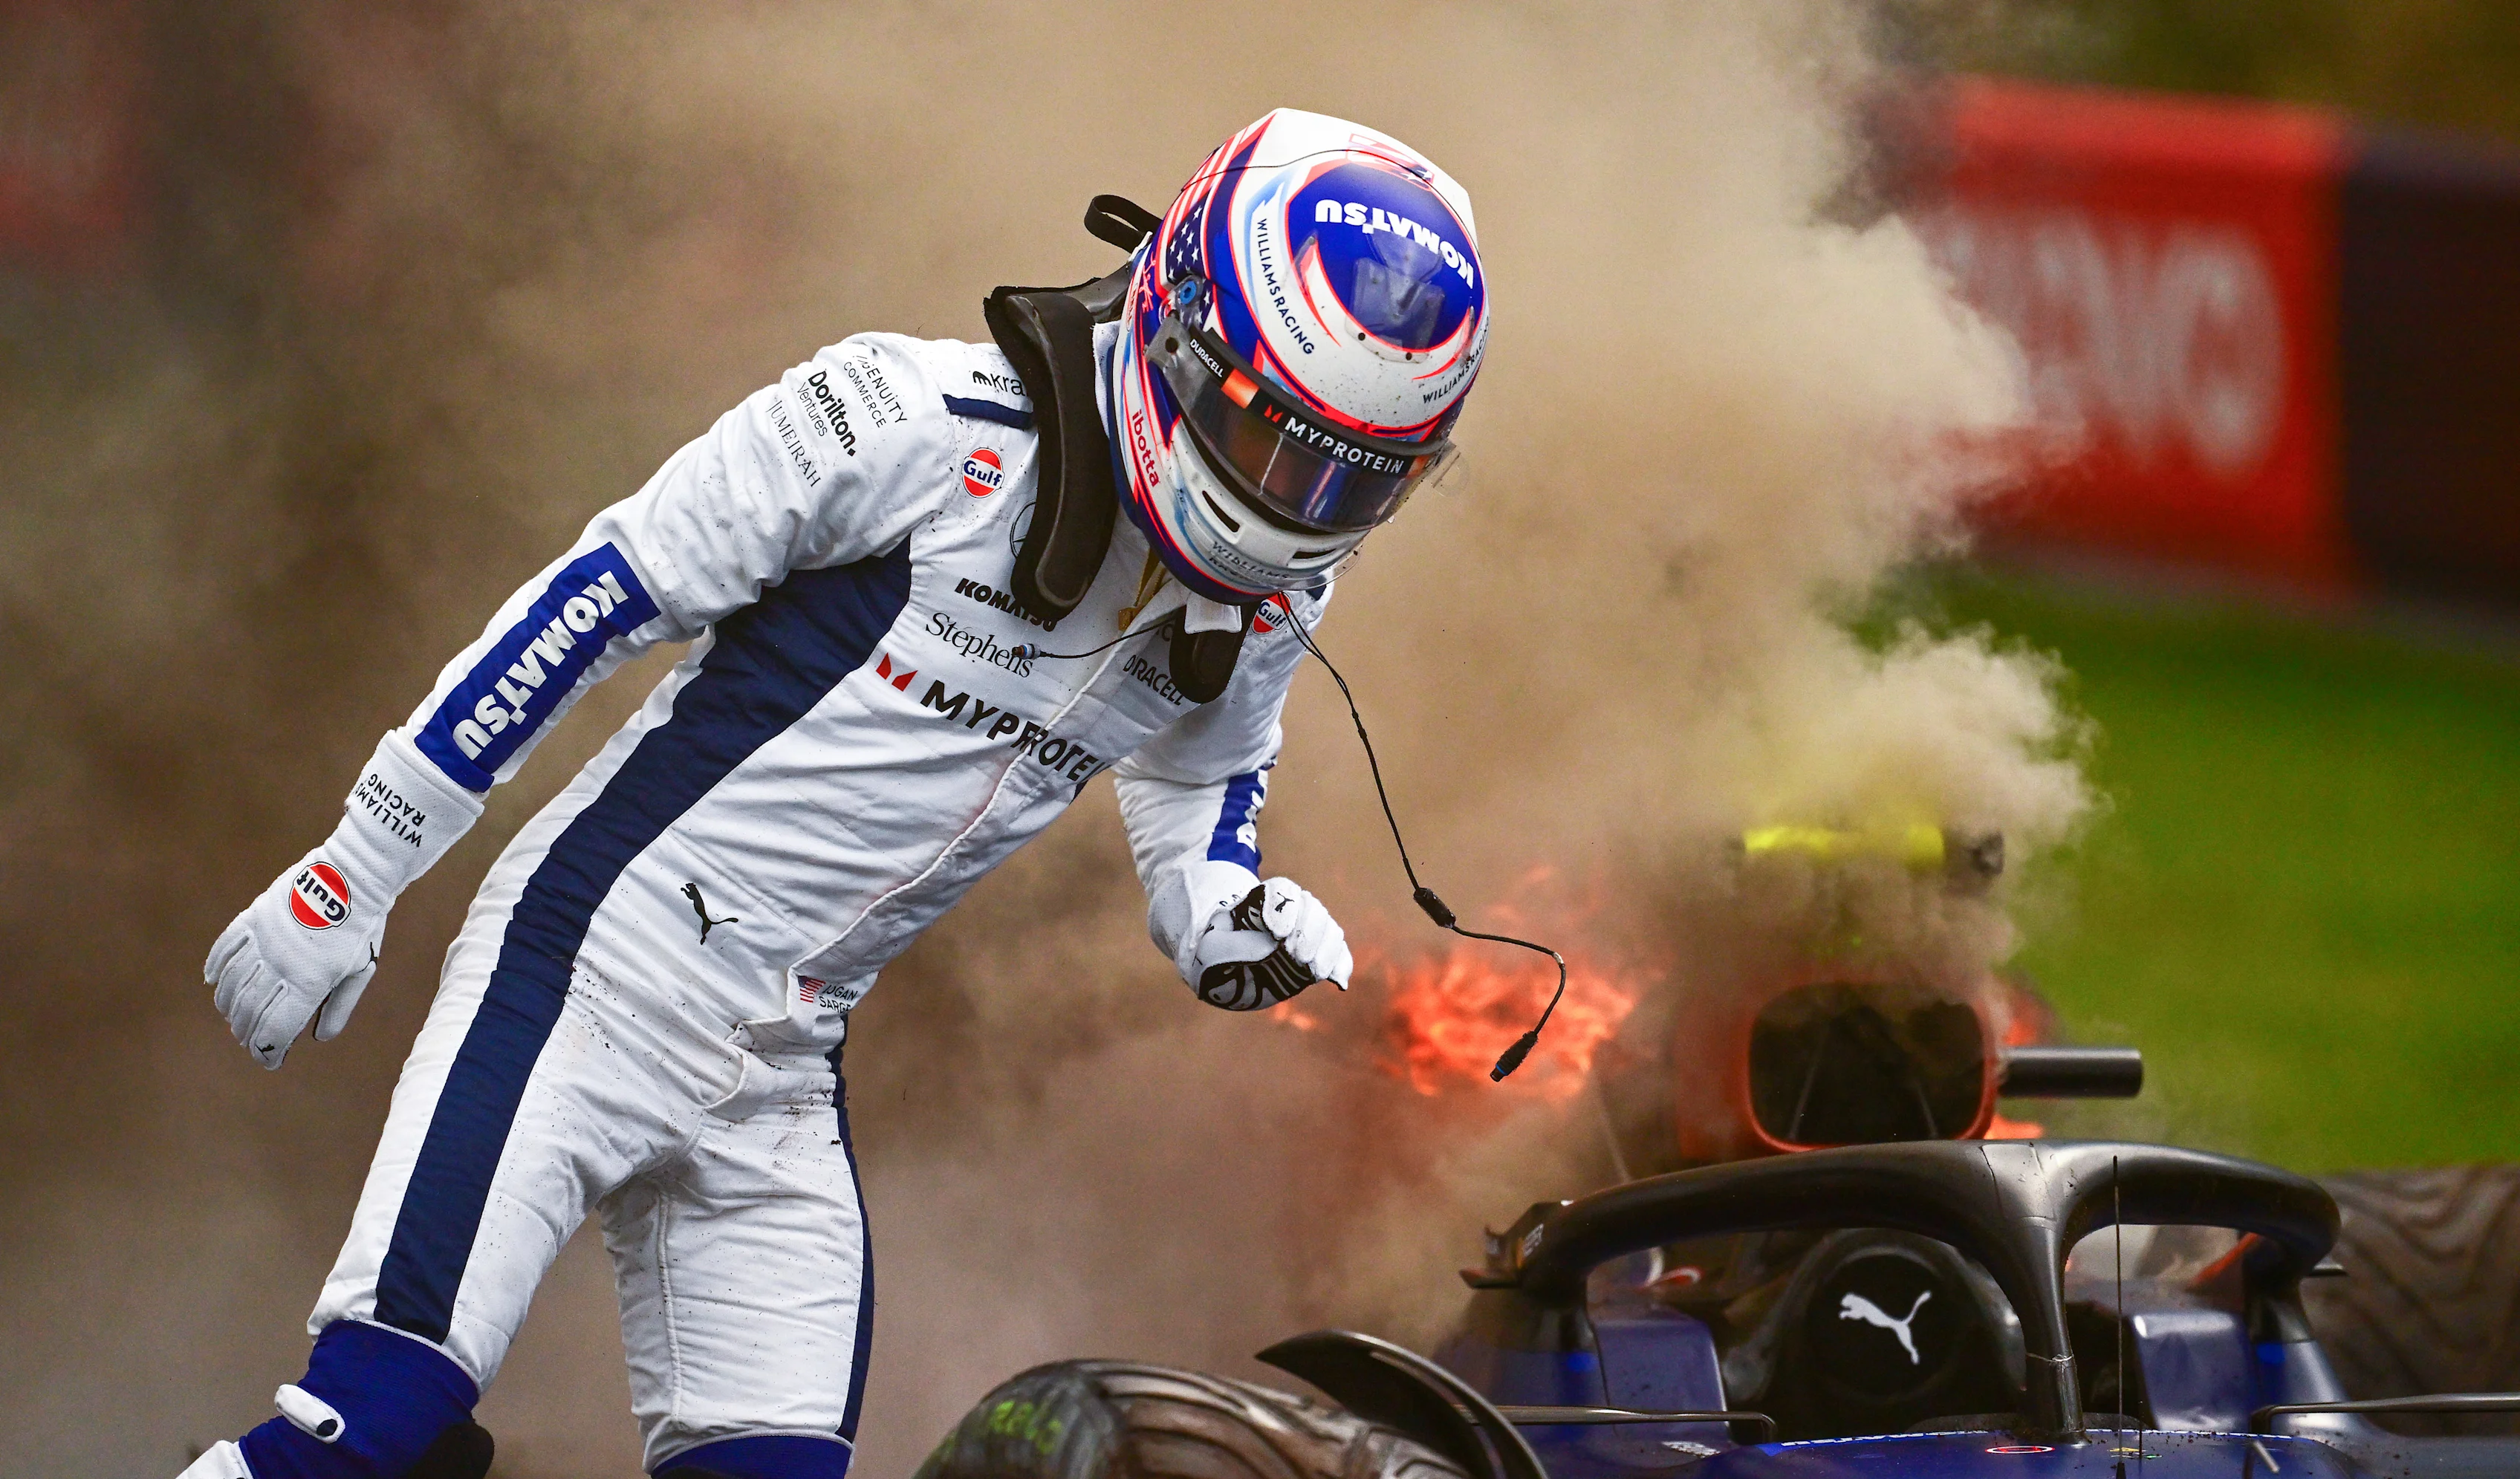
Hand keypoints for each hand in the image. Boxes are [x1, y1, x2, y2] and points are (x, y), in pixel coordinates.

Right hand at [207, 849, 387, 1068]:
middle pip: (250, 1011)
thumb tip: (319, 1037)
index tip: (270, 1061)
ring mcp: (263, 940)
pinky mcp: (253, 917)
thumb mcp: (361, 969)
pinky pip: (224, 948)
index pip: (276, 1029)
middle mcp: (280, 964)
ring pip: (232, 983)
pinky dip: (215, 968)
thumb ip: (341, 1005)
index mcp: (310, 982)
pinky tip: (212, 983)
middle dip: (248, 1034)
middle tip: (252, 1042)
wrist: (354, 875)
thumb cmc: (363, 926)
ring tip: (233, 1019)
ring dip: (229, 1007)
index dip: (269, 1051)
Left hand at [1192, 875, 1352, 1010]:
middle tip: (1297, 957)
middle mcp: (1287, 915)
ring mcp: (1304, 935)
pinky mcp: (1316, 957)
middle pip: (1310, 906)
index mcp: (1259, 903)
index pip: (1281, 891)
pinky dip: (1341, 965)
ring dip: (1326, 949)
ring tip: (1312, 972)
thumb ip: (1234, 946)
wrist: (1223, 976)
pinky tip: (1337, 981)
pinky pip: (1339, 954)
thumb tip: (1271, 947)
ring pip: (1328, 927)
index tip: (1277, 934)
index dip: (1284, 908)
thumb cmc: (1213, 958)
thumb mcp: (1210, 950)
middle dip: (1308, 931)